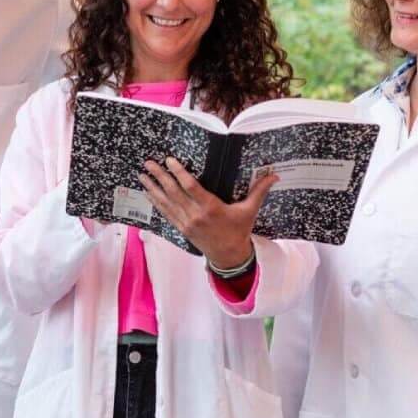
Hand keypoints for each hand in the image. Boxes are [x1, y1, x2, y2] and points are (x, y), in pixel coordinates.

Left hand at [137, 157, 279, 268]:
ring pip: (166, 202)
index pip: (191, 187)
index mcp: (211, 208)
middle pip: (174, 192)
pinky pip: (166, 213)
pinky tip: (148, 192)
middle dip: (160, 176)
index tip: (169, 160)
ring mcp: (186, 223)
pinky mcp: (182, 228)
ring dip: (153, 188)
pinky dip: (156, 202)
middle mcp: (195, 215)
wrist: (229, 257)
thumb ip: (259, 191)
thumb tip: (274, 175)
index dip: (179, 173)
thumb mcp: (249, 210)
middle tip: (149, 163)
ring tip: (142, 174)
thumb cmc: (239, 231)